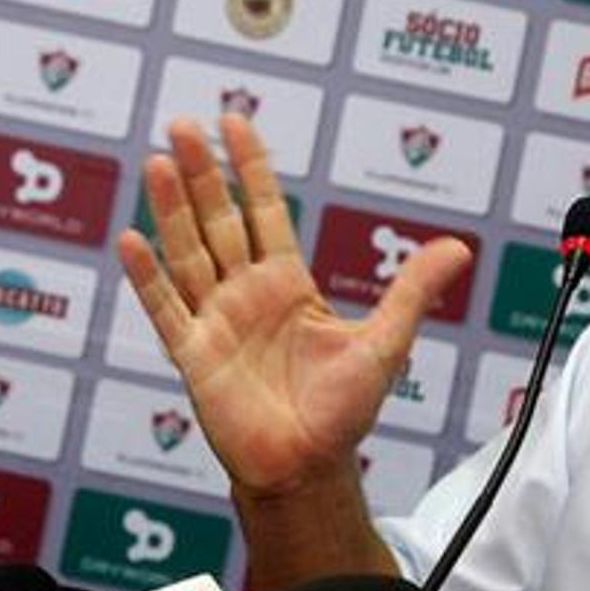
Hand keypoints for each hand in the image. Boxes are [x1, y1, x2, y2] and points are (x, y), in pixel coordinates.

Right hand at [117, 115, 472, 496]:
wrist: (308, 469)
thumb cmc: (342, 413)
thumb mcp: (385, 343)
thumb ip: (413, 291)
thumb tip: (459, 249)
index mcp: (289, 286)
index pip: (266, 211)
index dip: (250, 167)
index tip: (233, 121)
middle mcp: (247, 296)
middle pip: (220, 221)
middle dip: (202, 174)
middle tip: (182, 124)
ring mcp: (216, 322)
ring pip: (188, 252)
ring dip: (171, 208)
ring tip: (156, 160)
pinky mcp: (194, 356)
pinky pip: (165, 310)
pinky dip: (147, 277)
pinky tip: (130, 239)